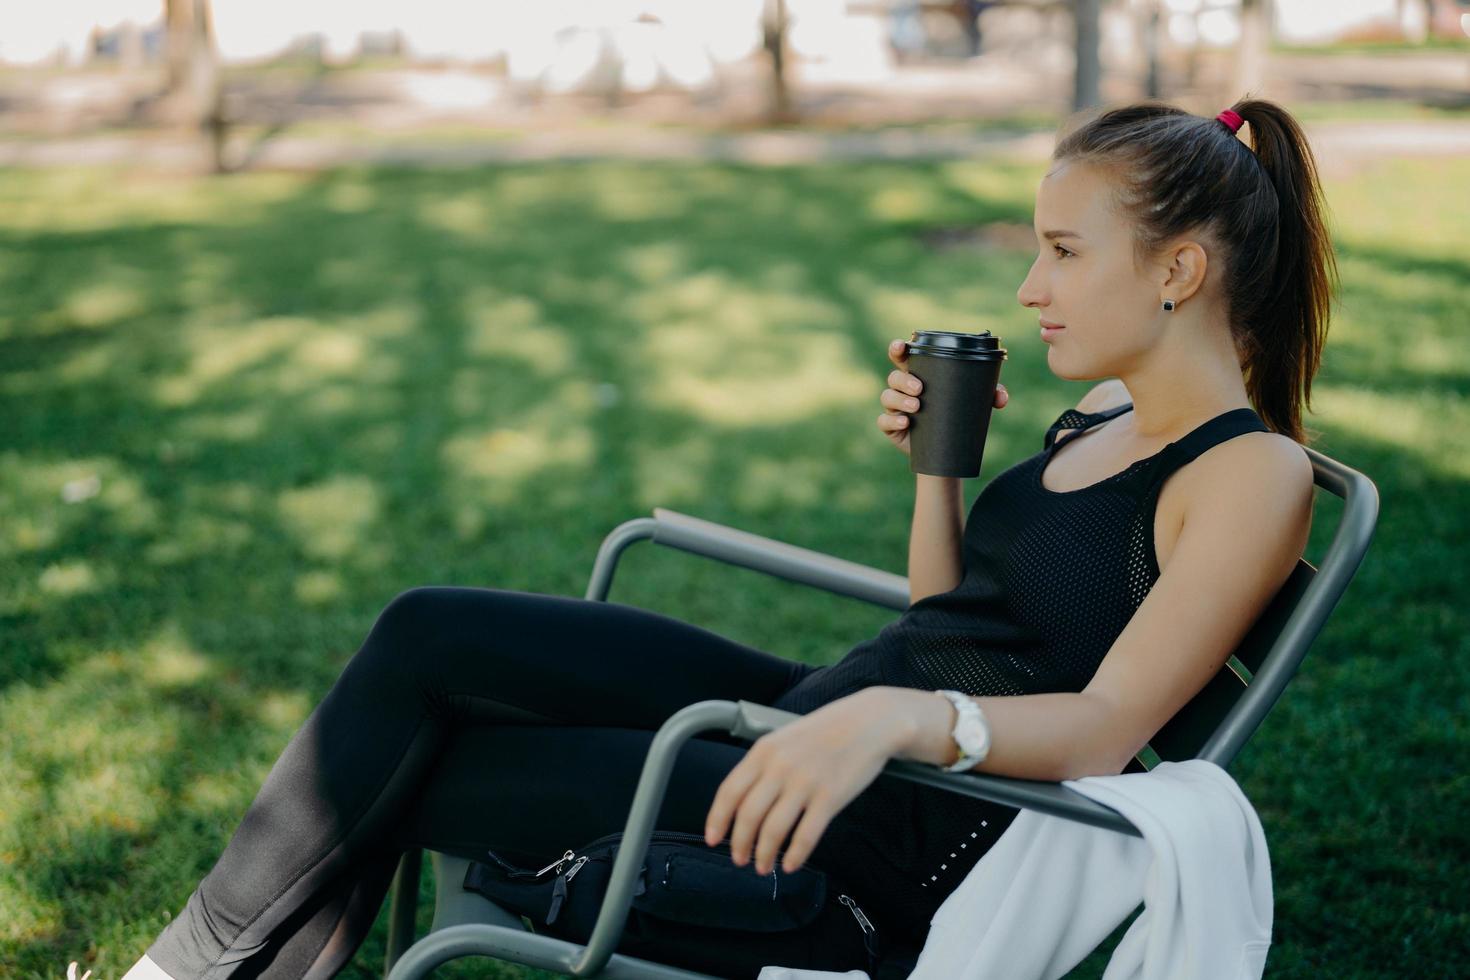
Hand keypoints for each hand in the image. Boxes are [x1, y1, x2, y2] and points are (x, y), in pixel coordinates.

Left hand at [703, 688, 910, 875]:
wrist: (868, 722)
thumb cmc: (826, 731)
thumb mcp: (784, 739)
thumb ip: (763, 766)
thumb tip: (742, 802)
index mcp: (764, 751)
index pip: (729, 792)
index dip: (717, 820)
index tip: (713, 839)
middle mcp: (780, 767)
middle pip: (748, 816)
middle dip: (739, 844)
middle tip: (739, 859)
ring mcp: (805, 783)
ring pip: (773, 830)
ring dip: (764, 855)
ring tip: (763, 866)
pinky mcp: (830, 797)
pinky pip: (806, 835)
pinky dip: (795, 855)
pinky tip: (791, 864)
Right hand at [878, 338, 1007, 456]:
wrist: (947, 449)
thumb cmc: (957, 415)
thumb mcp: (974, 402)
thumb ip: (990, 394)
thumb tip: (1000, 397)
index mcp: (920, 375)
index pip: (903, 357)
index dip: (898, 349)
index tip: (900, 346)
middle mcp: (903, 389)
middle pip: (894, 376)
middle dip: (904, 380)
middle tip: (920, 388)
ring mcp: (895, 408)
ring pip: (888, 396)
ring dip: (899, 399)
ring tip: (916, 406)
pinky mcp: (891, 427)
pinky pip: (883, 421)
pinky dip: (892, 420)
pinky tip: (905, 422)